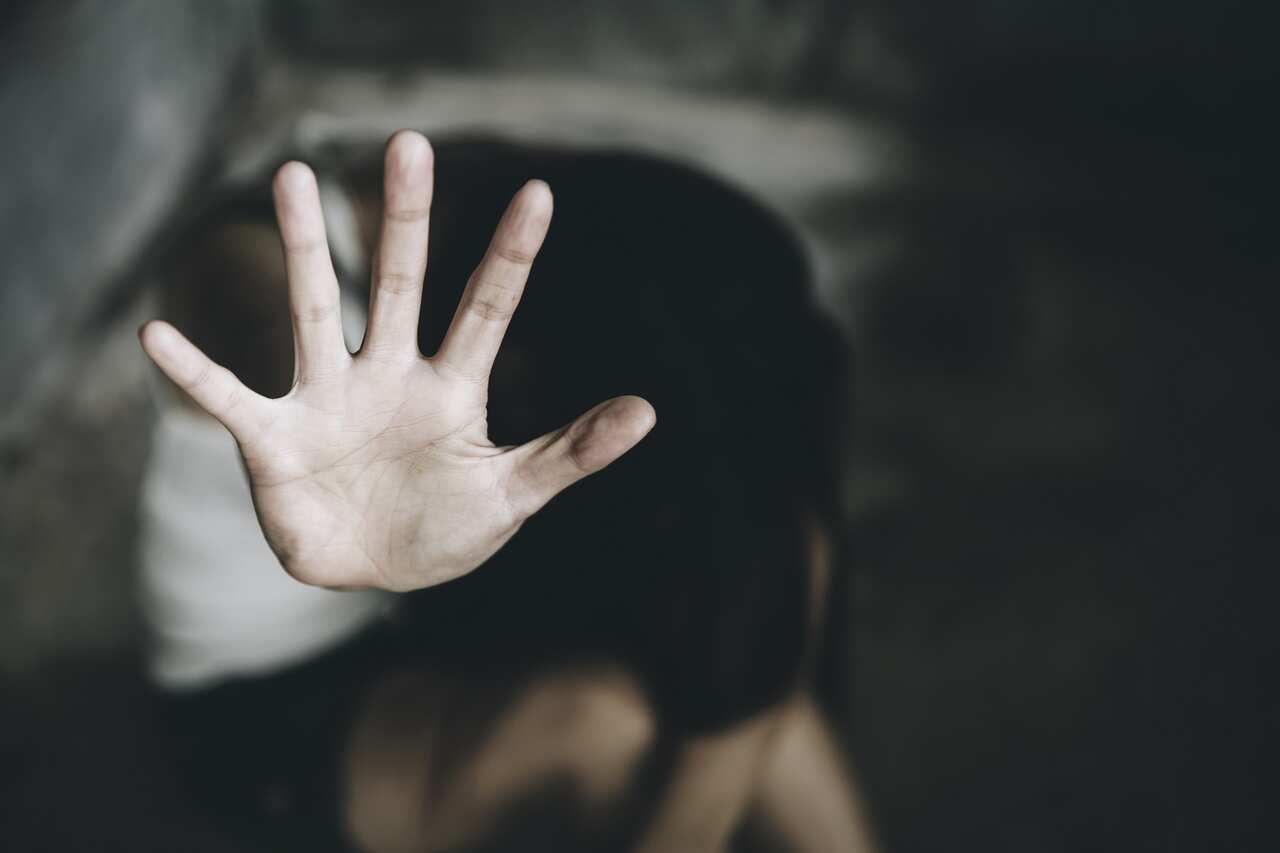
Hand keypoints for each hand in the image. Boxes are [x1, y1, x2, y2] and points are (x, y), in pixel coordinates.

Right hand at [139, 130, 655, 590]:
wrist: (374, 573)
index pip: (486, 308)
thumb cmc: (445, 529)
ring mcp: (328, 399)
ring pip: (313, 310)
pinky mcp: (275, 440)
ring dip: (302, 249)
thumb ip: (572, 451)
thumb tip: (649, 409)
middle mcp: (387, 375)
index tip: (540, 193)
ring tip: (291, 176)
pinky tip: (156, 336)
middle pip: (397, 283)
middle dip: (405, 220)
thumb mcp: (513, 494)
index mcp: (451, 388)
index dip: (511, 256)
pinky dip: (196, 374)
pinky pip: (228, 400)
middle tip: (411, 145)